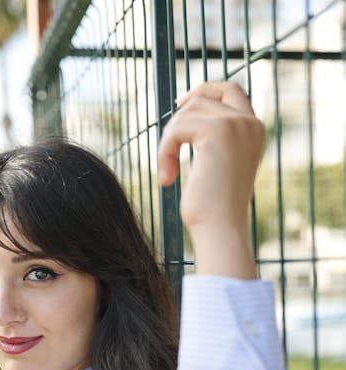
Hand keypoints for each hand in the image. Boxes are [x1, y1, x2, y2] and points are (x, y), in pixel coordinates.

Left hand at [157, 81, 263, 277]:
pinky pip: (176, 129)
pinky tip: (167, 179)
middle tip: (168, 150)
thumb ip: (211, 138)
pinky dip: (164, 153)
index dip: (204, 90)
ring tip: (168, 174)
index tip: (180, 103)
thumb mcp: (216, 165)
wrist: (220, 229)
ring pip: (185, 114)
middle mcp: (250, 123)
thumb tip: (185, 108)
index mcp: (254, 130)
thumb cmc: (214, 208)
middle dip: (179, 119)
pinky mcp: (216, 131)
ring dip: (169, 142)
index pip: (231, 90)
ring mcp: (235, 124)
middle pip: (203, 97)